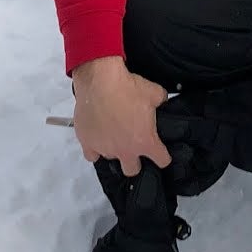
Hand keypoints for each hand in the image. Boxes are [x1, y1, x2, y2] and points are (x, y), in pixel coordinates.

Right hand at [70, 56, 170, 173]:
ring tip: (114, 135)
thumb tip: (161, 101)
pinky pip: (92, 155)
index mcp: (145, 141)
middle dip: (135, 161)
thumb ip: (161, 102)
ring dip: (115, 150)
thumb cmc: (128, 87)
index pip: (162, 160)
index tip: (161, 152)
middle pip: (132, 170)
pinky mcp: (87, 143)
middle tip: (134, 146)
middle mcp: (125, 150)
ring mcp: (105, 149)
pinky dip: (95, 149)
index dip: (164, 156)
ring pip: (111, 159)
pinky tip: (98, 139)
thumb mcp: (155, 92)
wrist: (100, 81)